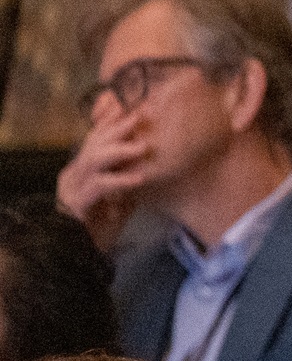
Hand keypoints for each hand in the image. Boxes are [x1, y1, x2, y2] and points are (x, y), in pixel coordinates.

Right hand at [56, 109, 151, 252]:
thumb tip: (150, 165)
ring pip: (92, 160)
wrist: (79, 253)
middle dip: (116, 129)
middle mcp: (74, 174)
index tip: (134, 108)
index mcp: (84, 169)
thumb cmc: (100, 226)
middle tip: (140, 116)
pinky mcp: (75, 204)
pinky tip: (138, 178)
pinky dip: (118, 180)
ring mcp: (72, 188)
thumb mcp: (122, 199)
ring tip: (142, 147)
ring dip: (118, 151)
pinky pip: (97, 187)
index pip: (97, 139)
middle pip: (93, 143)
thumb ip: (130, 181)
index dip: (113, 123)